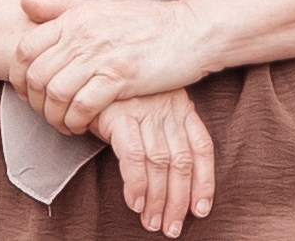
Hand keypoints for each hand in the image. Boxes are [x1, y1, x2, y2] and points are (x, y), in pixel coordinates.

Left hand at [8, 0, 206, 132]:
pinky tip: (81, 126)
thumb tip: (24, 5)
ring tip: (64, 123)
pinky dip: (75, 122)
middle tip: (45, 113)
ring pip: (55, 94)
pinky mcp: (119, 77)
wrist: (189, 31)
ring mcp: (100, 55)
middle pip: (35, 75)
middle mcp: (82, 34)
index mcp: (76, 17)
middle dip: (34, 102)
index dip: (19, 75)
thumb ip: (62, 8)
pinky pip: (81, 107)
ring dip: (53, 117)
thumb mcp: (102, 5)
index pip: (25, 47)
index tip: (28, 91)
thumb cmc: (146, 20)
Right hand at [90, 89, 214, 237]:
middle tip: (171, 228)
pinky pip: (134, 155)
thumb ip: (164, 133)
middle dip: (179, 200)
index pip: (202, 147)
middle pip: (182, 161)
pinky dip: (137, 183)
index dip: (204, 182)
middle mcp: (168, 108)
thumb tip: (172, 183)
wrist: (89, 70)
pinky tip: (134, 202)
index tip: (200, 210)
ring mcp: (146, 110)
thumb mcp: (152, 107)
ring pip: (160, 163)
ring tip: (151, 222)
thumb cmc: (122, 95)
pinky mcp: (120, 114)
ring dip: (157, 199)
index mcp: (181, 106)